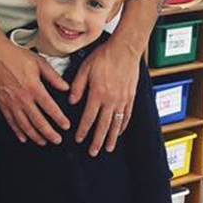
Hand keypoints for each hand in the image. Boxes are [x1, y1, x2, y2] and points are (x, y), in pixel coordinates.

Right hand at [0, 38, 70, 145]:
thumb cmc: (15, 56)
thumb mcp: (39, 62)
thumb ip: (53, 76)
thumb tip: (65, 87)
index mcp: (34, 87)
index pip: (50, 108)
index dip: (59, 119)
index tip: (65, 126)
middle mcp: (23, 98)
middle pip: (38, 121)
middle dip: (49, 133)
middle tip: (57, 140)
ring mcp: (11, 103)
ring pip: (25, 125)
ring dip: (35, 136)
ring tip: (43, 142)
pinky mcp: (2, 104)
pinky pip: (11, 122)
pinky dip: (18, 131)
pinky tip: (23, 137)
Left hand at [67, 34, 144, 155]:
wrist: (125, 49)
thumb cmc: (104, 56)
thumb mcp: (85, 68)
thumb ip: (77, 86)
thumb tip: (72, 100)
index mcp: (98, 94)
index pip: (89, 118)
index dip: (83, 130)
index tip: (79, 139)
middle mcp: (111, 100)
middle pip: (103, 126)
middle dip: (97, 141)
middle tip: (93, 152)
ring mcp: (122, 100)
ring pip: (117, 124)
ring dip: (112, 138)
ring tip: (109, 148)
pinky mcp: (130, 97)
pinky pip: (127, 115)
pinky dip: (123, 125)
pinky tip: (120, 132)